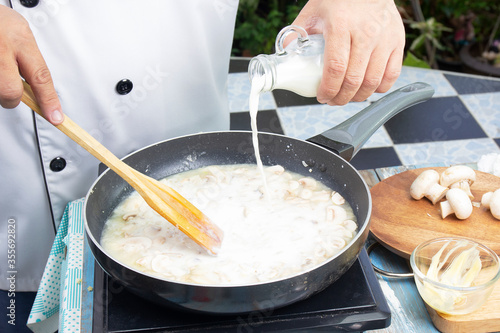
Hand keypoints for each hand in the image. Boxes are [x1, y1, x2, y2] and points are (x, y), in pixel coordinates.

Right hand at [0, 5, 62, 123]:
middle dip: (12, 98)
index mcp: (20, 41)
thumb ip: (31, 62)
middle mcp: (2, 49)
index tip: (55, 117)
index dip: (49, 101)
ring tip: (1, 70)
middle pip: (10, 91)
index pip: (40, 77)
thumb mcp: (22, 35)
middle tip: (11, 92)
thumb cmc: (0, 22)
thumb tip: (40, 91)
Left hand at [292, 0, 404, 104]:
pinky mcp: (398, 42)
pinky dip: (379, 88)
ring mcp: (385, 38)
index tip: (321, 97)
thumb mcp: (312, 13)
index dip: (328, 89)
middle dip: (340, 98)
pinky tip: (367, 88)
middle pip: (354, 80)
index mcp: (341, 26)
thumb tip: (286, 59)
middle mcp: (366, 33)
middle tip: (332, 100)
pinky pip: (392, 75)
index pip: (335, 68)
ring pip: (373, 81)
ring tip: (347, 97)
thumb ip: (296, 35)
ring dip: (358, 97)